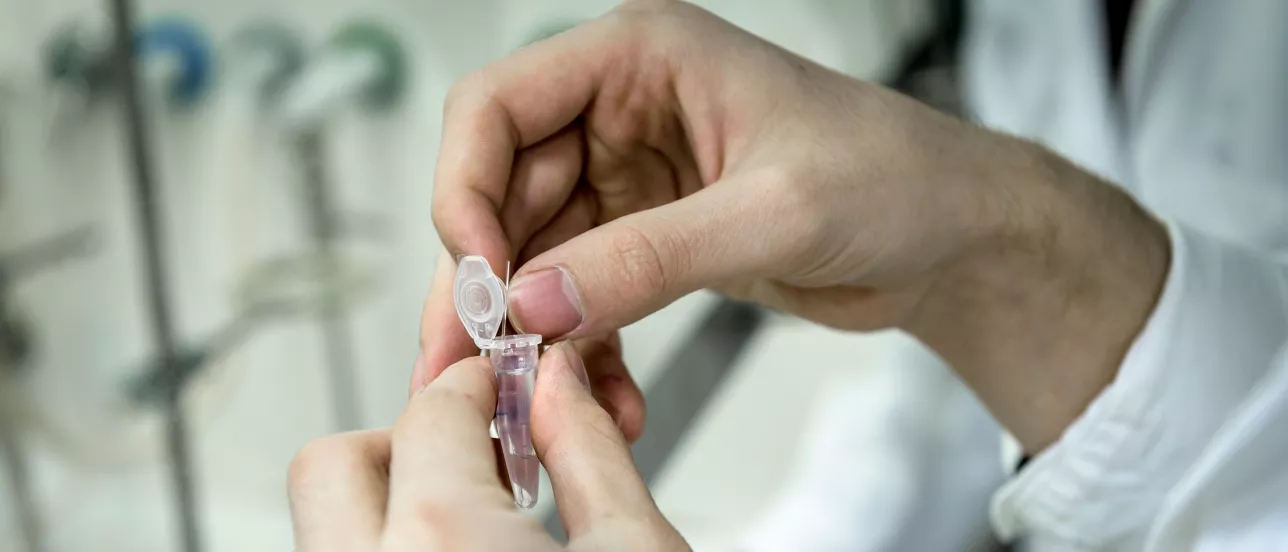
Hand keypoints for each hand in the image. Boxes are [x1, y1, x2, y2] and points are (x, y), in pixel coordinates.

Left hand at [290, 344, 686, 550]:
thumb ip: (591, 450)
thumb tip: (559, 382)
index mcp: (442, 544)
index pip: (432, 412)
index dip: (481, 382)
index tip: (511, 384)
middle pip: (331, 465)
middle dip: (402, 440)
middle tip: (472, 451)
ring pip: (325, 526)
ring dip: (389, 498)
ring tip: (472, 516)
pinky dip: (388, 544)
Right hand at [420, 0, 1168, 451]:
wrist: (952, 238)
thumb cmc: (895, 177)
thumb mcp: (773, 212)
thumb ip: (650, 257)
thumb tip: (536, 302)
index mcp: (641, 59)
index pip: (497, 107)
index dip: (463, 189)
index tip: (480, 277)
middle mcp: (622, 111)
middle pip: (501, 189)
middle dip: (488, 281)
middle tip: (482, 362)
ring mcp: (632, 178)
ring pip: (536, 253)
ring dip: (535, 330)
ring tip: (542, 397)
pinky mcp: (651, 238)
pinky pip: (583, 294)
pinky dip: (583, 347)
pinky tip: (606, 395)